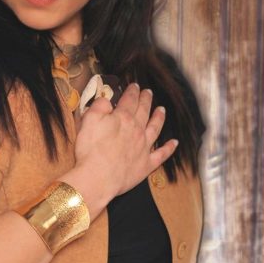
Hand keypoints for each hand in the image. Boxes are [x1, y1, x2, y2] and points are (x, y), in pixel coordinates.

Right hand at [69, 84, 176, 209]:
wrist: (98, 177)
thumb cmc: (90, 149)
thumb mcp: (88, 120)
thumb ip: (99, 106)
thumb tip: (107, 100)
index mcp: (123, 118)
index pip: (129, 100)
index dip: (132, 91)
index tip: (135, 85)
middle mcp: (137, 130)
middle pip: (144, 111)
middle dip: (146, 100)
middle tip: (148, 92)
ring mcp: (144, 147)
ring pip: (155, 128)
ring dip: (159, 118)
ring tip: (162, 110)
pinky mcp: (146, 164)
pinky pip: (161, 154)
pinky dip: (169, 148)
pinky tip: (174, 143)